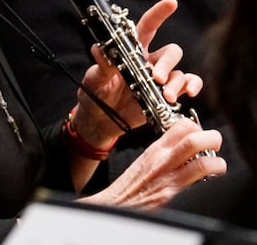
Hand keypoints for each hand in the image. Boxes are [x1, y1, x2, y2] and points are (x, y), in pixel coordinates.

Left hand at [75, 0, 202, 144]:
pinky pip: (188, 84)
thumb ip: (101, 64)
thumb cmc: (95, 93)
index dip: (158, 14)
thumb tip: (98, 48)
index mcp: (131, 51)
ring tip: (167, 96)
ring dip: (176, 83)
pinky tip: (189, 93)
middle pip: (170, 51)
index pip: (146, 27)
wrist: (100, 119)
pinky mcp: (167, 94)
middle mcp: (149, 61)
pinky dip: (192, 86)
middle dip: (167, 63)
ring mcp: (160, 78)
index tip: (171, 3)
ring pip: (179, 71)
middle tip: (156, 78)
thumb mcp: (95, 77)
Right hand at [82, 117, 225, 208]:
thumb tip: (186, 152)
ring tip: (218, 166)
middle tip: (215, 145)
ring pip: (202, 161)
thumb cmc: (129, 187)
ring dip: (217, 162)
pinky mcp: (172, 195)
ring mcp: (168, 178)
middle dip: (212, 138)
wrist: (113, 204)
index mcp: (155, 149)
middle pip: (194, 138)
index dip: (197, 127)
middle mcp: (162, 160)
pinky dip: (211, 180)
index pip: (180, 125)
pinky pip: (198, 182)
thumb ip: (163, 155)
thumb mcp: (144, 162)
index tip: (202, 134)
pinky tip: (211, 183)